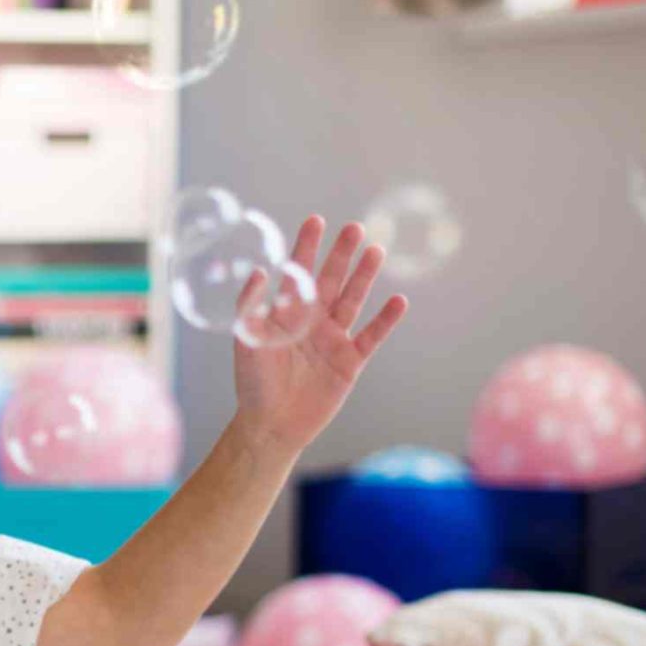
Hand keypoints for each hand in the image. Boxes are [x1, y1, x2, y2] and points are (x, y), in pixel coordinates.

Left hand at [230, 216, 408, 455]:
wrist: (271, 424)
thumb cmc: (253, 384)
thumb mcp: (246, 342)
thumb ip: (250, 309)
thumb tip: (257, 271)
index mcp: (286, 313)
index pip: (298, 272)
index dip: (307, 247)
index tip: (315, 220)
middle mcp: (312, 321)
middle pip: (331, 280)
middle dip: (341, 254)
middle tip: (354, 228)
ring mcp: (334, 339)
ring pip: (353, 301)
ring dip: (364, 277)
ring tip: (376, 251)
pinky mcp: (350, 361)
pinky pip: (372, 336)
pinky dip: (386, 319)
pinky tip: (398, 300)